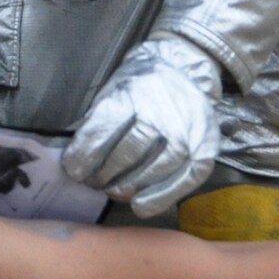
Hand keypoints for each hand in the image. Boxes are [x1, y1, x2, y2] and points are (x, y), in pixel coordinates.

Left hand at [64, 36, 223, 216]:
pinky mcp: (205, 149)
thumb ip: (96, 122)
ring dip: (127, 187)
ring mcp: (187, 131)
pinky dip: (160, 197)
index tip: (73, 170)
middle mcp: (162, 111)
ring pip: (154, 169)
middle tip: (93, 183)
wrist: (183, 72)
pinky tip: (140, 205)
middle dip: (104, 175)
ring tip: (113, 191)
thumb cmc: (139, 87)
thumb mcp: (111, 91)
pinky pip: (184, 179)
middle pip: (127, 153)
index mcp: (132, 92)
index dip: (85, 155)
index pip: (104, 128)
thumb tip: (75, 159)